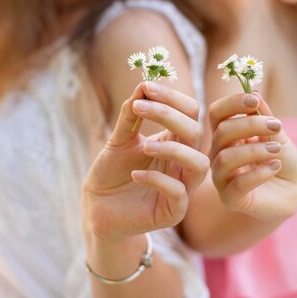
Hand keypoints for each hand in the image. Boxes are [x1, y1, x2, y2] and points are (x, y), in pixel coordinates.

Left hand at [82, 81, 208, 241]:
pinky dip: (158, 180)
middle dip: (169, 115)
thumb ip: (130, 115)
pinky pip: (179, 193)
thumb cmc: (111, 172)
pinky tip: (135, 173)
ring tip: (144, 145)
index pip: (190, 112)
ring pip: (200, 163)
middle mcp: (183, 162)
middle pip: (196, 132)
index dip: (172, 98)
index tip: (146, 87)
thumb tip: (143, 85)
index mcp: (175, 141)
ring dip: (173, 149)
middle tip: (139, 107)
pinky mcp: (173, 212)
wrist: (97, 208)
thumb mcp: (119, 139)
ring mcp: (182, 188)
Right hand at [209, 92, 296, 221]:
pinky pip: (238, 184)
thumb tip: (255, 93)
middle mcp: (217, 154)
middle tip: (276, 126)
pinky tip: (275, 166)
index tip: (255, 100)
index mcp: (225, 135)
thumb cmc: (279, 162)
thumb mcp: (277, 136)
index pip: (216, 113)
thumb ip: (266, 117)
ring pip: (225, 158)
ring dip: (255, 150)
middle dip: (250, 124)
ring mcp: (221, 177)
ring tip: (277, 149)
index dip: (232, 103)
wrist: (288, 194)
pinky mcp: (230, 198)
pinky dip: (259, 173)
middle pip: (221, 132)